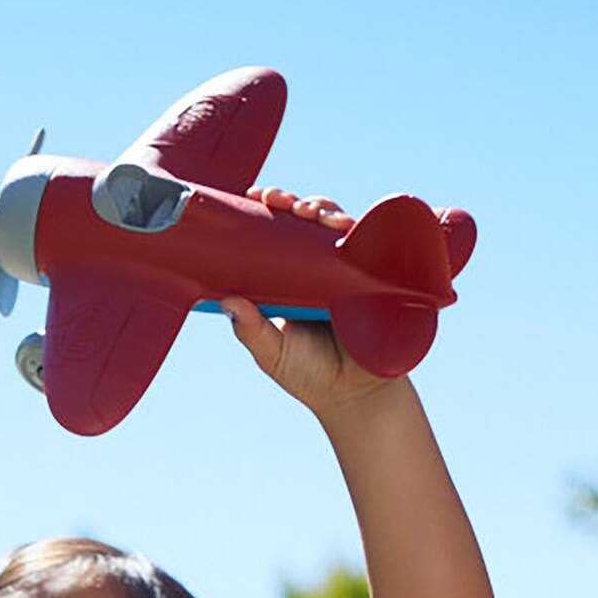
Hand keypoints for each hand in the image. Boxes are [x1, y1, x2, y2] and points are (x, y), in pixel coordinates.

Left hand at [221, 186, 402, 421]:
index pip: (273, 239)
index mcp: (287, 281)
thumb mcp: (272, 354)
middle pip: (303, 223)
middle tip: (275, 198)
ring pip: (332, 226)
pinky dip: (354, 228)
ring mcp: (344, 271)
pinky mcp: (371, 277)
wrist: (356, 398)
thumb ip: (250, 330)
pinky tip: (340, 223)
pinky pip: (365, 244)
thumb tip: (225, 301)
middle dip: (290, 202)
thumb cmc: (310, 376)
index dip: (264, 216)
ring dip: (320, 209)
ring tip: (307, 211)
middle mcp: (315, 270)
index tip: (251, 198)